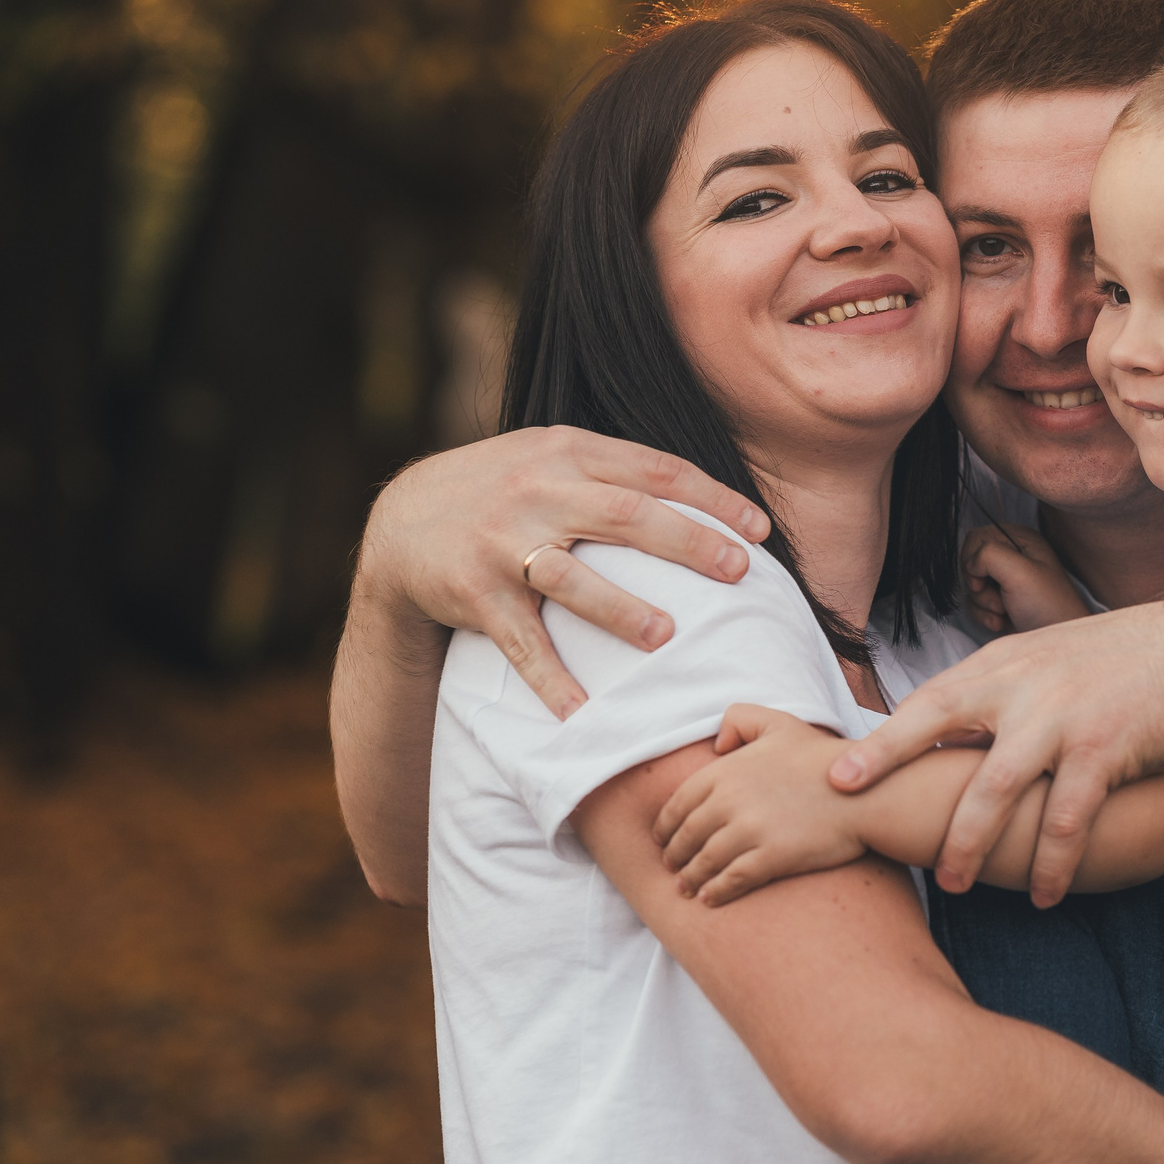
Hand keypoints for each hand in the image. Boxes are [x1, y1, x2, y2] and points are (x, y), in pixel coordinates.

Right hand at [360, 426, 770, 718]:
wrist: (404, 518)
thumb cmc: (504, 489)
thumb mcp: (552, 459)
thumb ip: (615, 472)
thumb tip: (708, 501)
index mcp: (568, 453)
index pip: (654, 469)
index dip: (711, 498)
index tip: (759, 530)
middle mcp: (537, 490)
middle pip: (625, 515)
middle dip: (687, 543)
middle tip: (739, 572)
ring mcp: (503, 542)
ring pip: (571, 577)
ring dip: (620, 610)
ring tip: (667, 637)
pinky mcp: (474, 592)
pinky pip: (519, 640)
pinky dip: (549, 678)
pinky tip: (579, 711)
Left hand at [652, 705, 864, 903]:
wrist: (865, 790)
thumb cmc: (821, 758)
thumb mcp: (778, 722)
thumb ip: (739, 720)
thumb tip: (716, 745)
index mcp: (725, 771)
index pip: (678, 805)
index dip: (665, 826)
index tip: (663, 840)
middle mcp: (731, 800)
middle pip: (687, 836)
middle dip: (674, 855)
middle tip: (672, 868)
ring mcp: (750, 830)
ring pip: (704, 862)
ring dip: (690, 878)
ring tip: (686, 887)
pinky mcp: (770, 857)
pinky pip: (731, 880)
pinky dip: (715, 892)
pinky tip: (709, 899)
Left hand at [827, 597, 1163, 904]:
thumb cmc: (1130, 661)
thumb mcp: (1054, 659)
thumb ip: (1007, 690)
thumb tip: (957, 727)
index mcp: (1006, 662)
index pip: (929, 701)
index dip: (883, 743)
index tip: (840, 775)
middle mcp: (1023, 686)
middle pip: (940, 737)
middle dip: (896, 783)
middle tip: (874, 832)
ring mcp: (1061, 718)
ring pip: (996, 793)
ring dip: (973, 846)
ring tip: (957, 885)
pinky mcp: (1103, 751)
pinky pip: (1065, 821)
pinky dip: (1051, 864)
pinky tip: (1044, 893)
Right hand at [962, 524, 1093, 634]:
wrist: (1054, 641)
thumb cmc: (1047, 606)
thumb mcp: (1019, 571)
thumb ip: (988, 554)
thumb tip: (971, 566)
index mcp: (1021, 540)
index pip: (977, 537)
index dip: (974, 559)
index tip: (985, 577)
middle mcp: (1012, 557)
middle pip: (970, 563)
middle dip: (979, 585)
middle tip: (1001, 596)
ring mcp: (1005, 581)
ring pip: (971, 585)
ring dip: (983, 603)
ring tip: (1005, 611)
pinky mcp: (1000, 602)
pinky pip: (975, 604)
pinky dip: (984, 615)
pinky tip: (1002, 622)